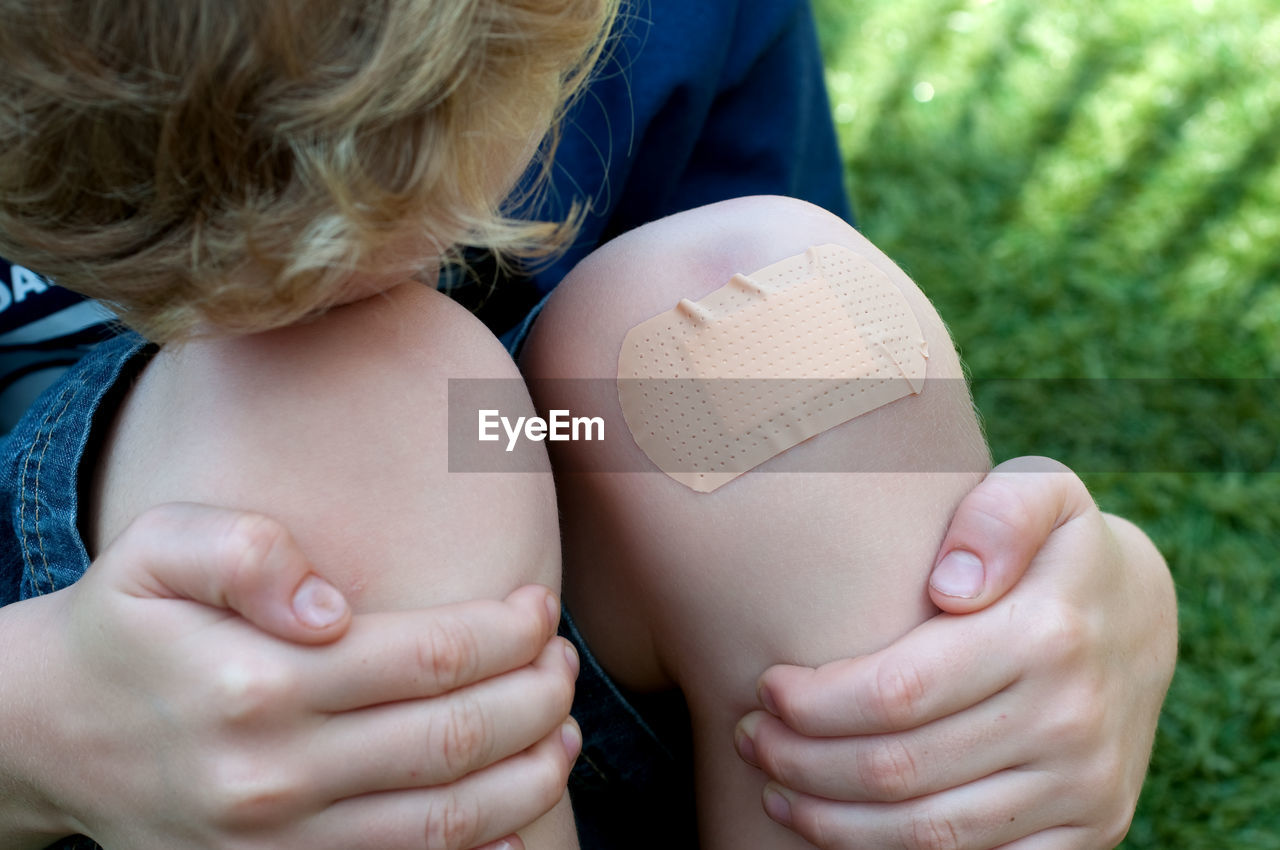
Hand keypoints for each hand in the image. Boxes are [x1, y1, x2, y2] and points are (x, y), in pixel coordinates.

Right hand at [11, 503, 577, 849]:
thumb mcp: (157, 549)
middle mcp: (272, 774)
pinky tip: (520, 820)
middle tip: (564, 662)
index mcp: (256, 682)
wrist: (50, 735)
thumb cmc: (125, 626)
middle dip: (538, 696)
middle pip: (456, 738)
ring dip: (531, 775)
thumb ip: (245, 551)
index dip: (508, 630)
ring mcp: (278, 842)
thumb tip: (330, 605)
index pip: (432, 656)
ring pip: (448, 819)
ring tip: (565, 729)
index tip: (540, 605)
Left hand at [735, 457, 1177, 848]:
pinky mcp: (1091, 830)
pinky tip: (842, 827)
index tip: (767, 687)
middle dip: (802, 761)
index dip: (815, 703)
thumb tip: (951, 586)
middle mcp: (1071, 720)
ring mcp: (1085, 787)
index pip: (898, 692)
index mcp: (1046, 634)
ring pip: (927, 834)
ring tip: (777, 787)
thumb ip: (996, 514)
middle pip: (899, 769)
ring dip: (832, 821)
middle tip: (751, 737)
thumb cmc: (1054, 548)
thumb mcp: (1040, 492)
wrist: (1142, 617)